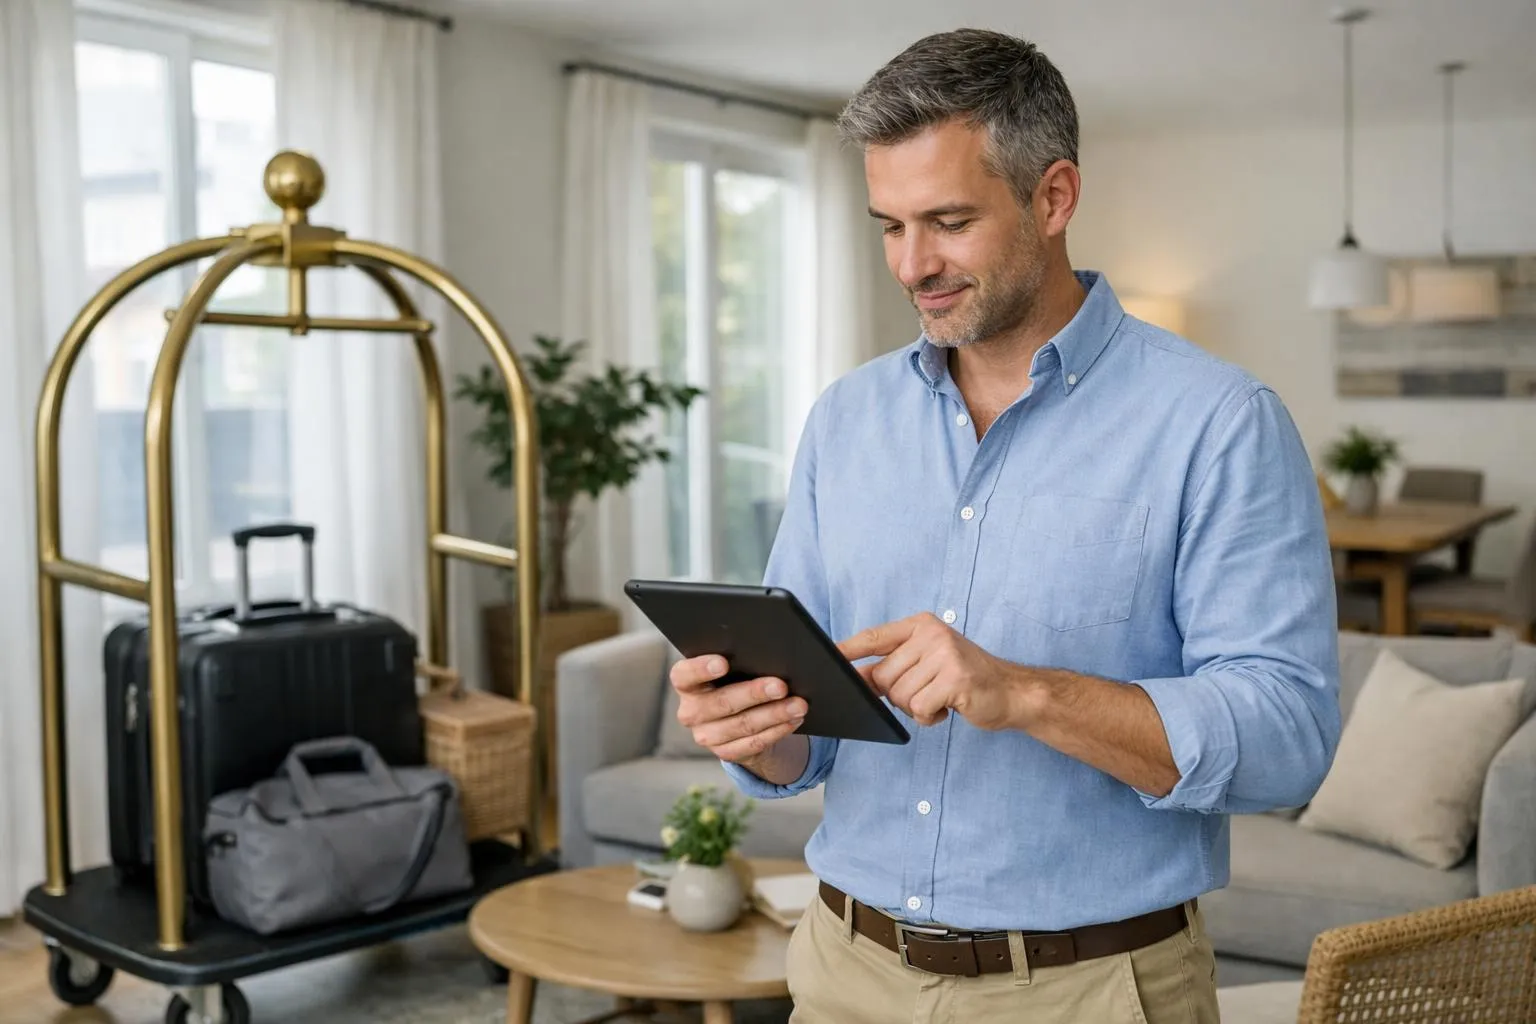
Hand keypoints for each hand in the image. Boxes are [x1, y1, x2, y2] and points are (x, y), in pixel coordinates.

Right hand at [669, 655, 807, 763]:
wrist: (739, 716)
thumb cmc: (736, 678)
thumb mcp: (733, 667)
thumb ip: (741, 658)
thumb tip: (772, 653)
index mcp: (686, 683)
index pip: (684, 675)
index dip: (701, 669)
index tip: (723, 663)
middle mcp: (691, 711)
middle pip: (721, 702)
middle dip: (754, 693)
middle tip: (781, 686)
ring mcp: (706, 735)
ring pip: (743, 725)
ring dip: (775, 714)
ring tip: (798, 704)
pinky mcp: (725, 752)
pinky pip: (754, 743)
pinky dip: (778, 730)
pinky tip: (793, 719)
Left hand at [839, 613, 1022, 729]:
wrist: (1012, 692)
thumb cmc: (964, 679)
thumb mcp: (928, 662)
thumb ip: (893, 666)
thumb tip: (853, 678)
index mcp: (921, 625)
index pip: (874, 636)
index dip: (847, 649)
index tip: (824, 657)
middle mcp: (932, 634)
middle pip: (883, 676)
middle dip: (898, 695)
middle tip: (927, 692)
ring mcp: (945, 655)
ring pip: (899, 695)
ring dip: (917, 707)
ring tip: (941, 698)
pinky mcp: (955, 679)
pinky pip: (919, 707)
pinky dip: (930, 717)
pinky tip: (949, 707)